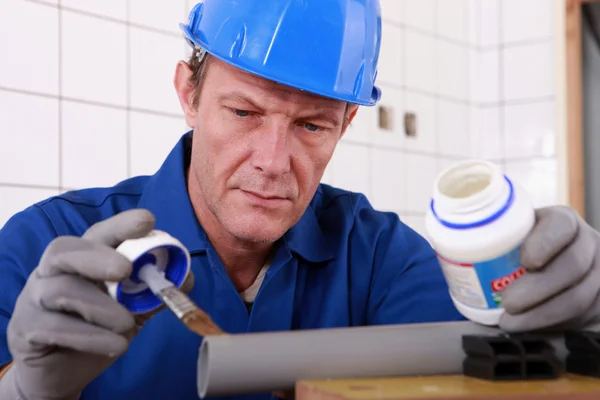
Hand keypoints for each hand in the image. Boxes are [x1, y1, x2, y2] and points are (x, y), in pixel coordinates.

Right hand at [2, 209, 192, 399]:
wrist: (64, 373)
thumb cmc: (98, 331)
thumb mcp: (131, 311)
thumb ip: (152, 294)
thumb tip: (187, 278)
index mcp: (80, 260)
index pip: (97, 235)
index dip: (120, 226)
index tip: (147, 220)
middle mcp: (53, 272)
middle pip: (64, 251)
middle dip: (97, 256)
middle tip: (125, 269)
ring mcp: (35, 300)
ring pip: (61, 290)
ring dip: (100, 306)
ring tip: (127, 324)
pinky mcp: (26, 331)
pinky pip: (54, 327)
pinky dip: (89, 335)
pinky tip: (114, 345)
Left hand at [499, 205, 599, 331]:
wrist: (550, 268)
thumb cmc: (519, 248)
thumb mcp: (510, 233)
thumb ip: (490, 234)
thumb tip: (444, 246)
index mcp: (562, 222)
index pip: (560, 226)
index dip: (545, 243)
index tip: (525, 261)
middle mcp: (586, 244)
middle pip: (572, 266)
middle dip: (538, 289)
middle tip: (507, 303)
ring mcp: (597, 274)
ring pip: (578, 297)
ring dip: (541, 314)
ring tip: (511, 322)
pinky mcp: (598, 303)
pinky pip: (582, 319)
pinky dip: (551, 326)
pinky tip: (528, 330)